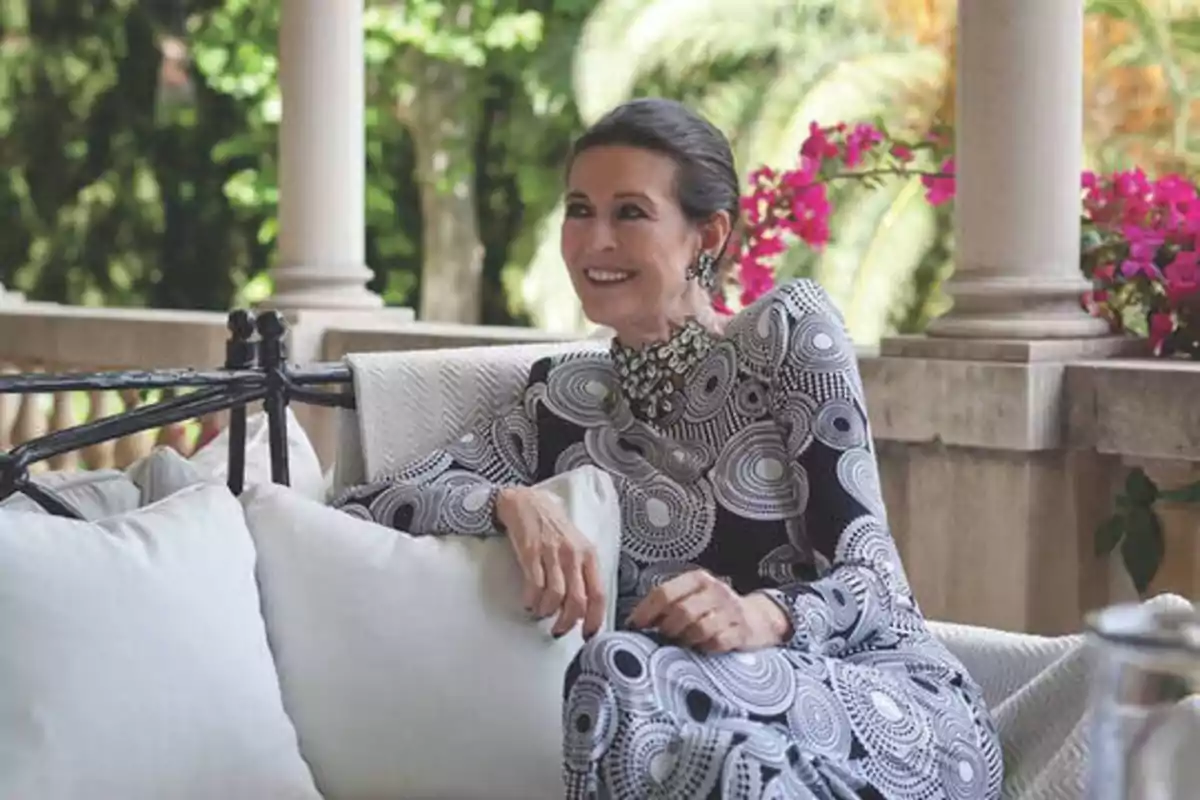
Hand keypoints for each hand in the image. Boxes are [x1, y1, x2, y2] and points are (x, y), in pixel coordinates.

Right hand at [494, 486, 605, 638]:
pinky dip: (531, 600)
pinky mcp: (531, 551)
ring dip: (547, 612)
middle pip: (577, 600)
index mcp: (589, 556)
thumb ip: (582, 574)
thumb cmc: (554, 529)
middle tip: (558, 630)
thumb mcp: (577, 547)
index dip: (595, 619)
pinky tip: (529, 602)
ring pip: (556, 596)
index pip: (599, 594)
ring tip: (541, 613)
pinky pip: (534, 585)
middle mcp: (574, 555)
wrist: (528, 503)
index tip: (588, 634)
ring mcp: (552, 552)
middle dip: (568, 622)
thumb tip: (584, 610)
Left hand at [626, 570, 791, 652]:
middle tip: (664, 636)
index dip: (646, 612)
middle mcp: (715, 591)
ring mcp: (730, 611)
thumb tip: (634, 622)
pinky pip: (717, 643)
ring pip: (699, 629)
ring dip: (686, 640)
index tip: (634, 626)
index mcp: (697, 579)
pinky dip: (706, 648)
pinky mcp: (742, 631)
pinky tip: (704, 647)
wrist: (757, 618)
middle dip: (667, 629)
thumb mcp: (693, 597)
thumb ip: (668, 604)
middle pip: (681, 612)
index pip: (665, 593)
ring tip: (684, 641)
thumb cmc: (713, 610)